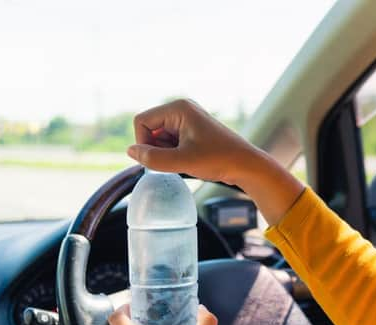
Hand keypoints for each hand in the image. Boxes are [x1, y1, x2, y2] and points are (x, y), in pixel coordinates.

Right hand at [129, 99, 262, 185]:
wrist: (246, 165)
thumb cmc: (219, 160)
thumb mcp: (182, 161)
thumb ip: (152, 158)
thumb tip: (130, 152)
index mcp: (178, 108)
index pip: (141, 121)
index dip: (143, 143)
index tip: (158, 160)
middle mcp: (181, 110)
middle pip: (149, 129)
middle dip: (156, 148)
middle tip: (177, 161)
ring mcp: (187, 120)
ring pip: (159, 138)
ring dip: (165, 153)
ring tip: (186, 161)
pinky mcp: (191, 132)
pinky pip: (170, 142)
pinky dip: (173, 155)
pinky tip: (189, 162)